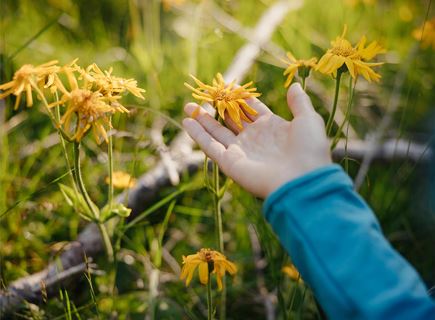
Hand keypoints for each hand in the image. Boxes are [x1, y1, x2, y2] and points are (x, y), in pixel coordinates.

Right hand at [182, 83, 331, 198]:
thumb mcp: (308, 120)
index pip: (251, 109)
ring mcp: (241, 151)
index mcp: (272, 127)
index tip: (227, 86)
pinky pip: (210, 146)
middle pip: (230, 119)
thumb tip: (294, 86)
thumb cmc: (308, 150)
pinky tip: (187, 123)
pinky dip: (198, 135)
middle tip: (202, 96)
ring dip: (201, 120)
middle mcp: (254, 139)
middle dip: (216, 108)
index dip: (239, 98)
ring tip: (187, 107)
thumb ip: (299, 103)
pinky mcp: (230, 162)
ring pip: (216, 132)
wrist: (302, 181)